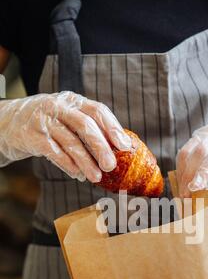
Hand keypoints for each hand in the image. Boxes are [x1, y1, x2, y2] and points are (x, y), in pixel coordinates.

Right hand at [0, 91, 131, 181]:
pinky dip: (68, 165)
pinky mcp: (31, 135)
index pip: (97, 110)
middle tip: (111, 165)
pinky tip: (77, 175)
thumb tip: (121, 149)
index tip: (125, 146)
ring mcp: (44, 120)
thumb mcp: (68, 118)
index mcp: (74, 101)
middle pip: (85, 125)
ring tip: (96, 177)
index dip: (113, 128)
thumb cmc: (49, 124)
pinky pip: (53, 152)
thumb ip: (90, 129)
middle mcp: (59, 106)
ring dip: (85, 162)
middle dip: (101, 147)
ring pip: (70, 141)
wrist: (9, 121)